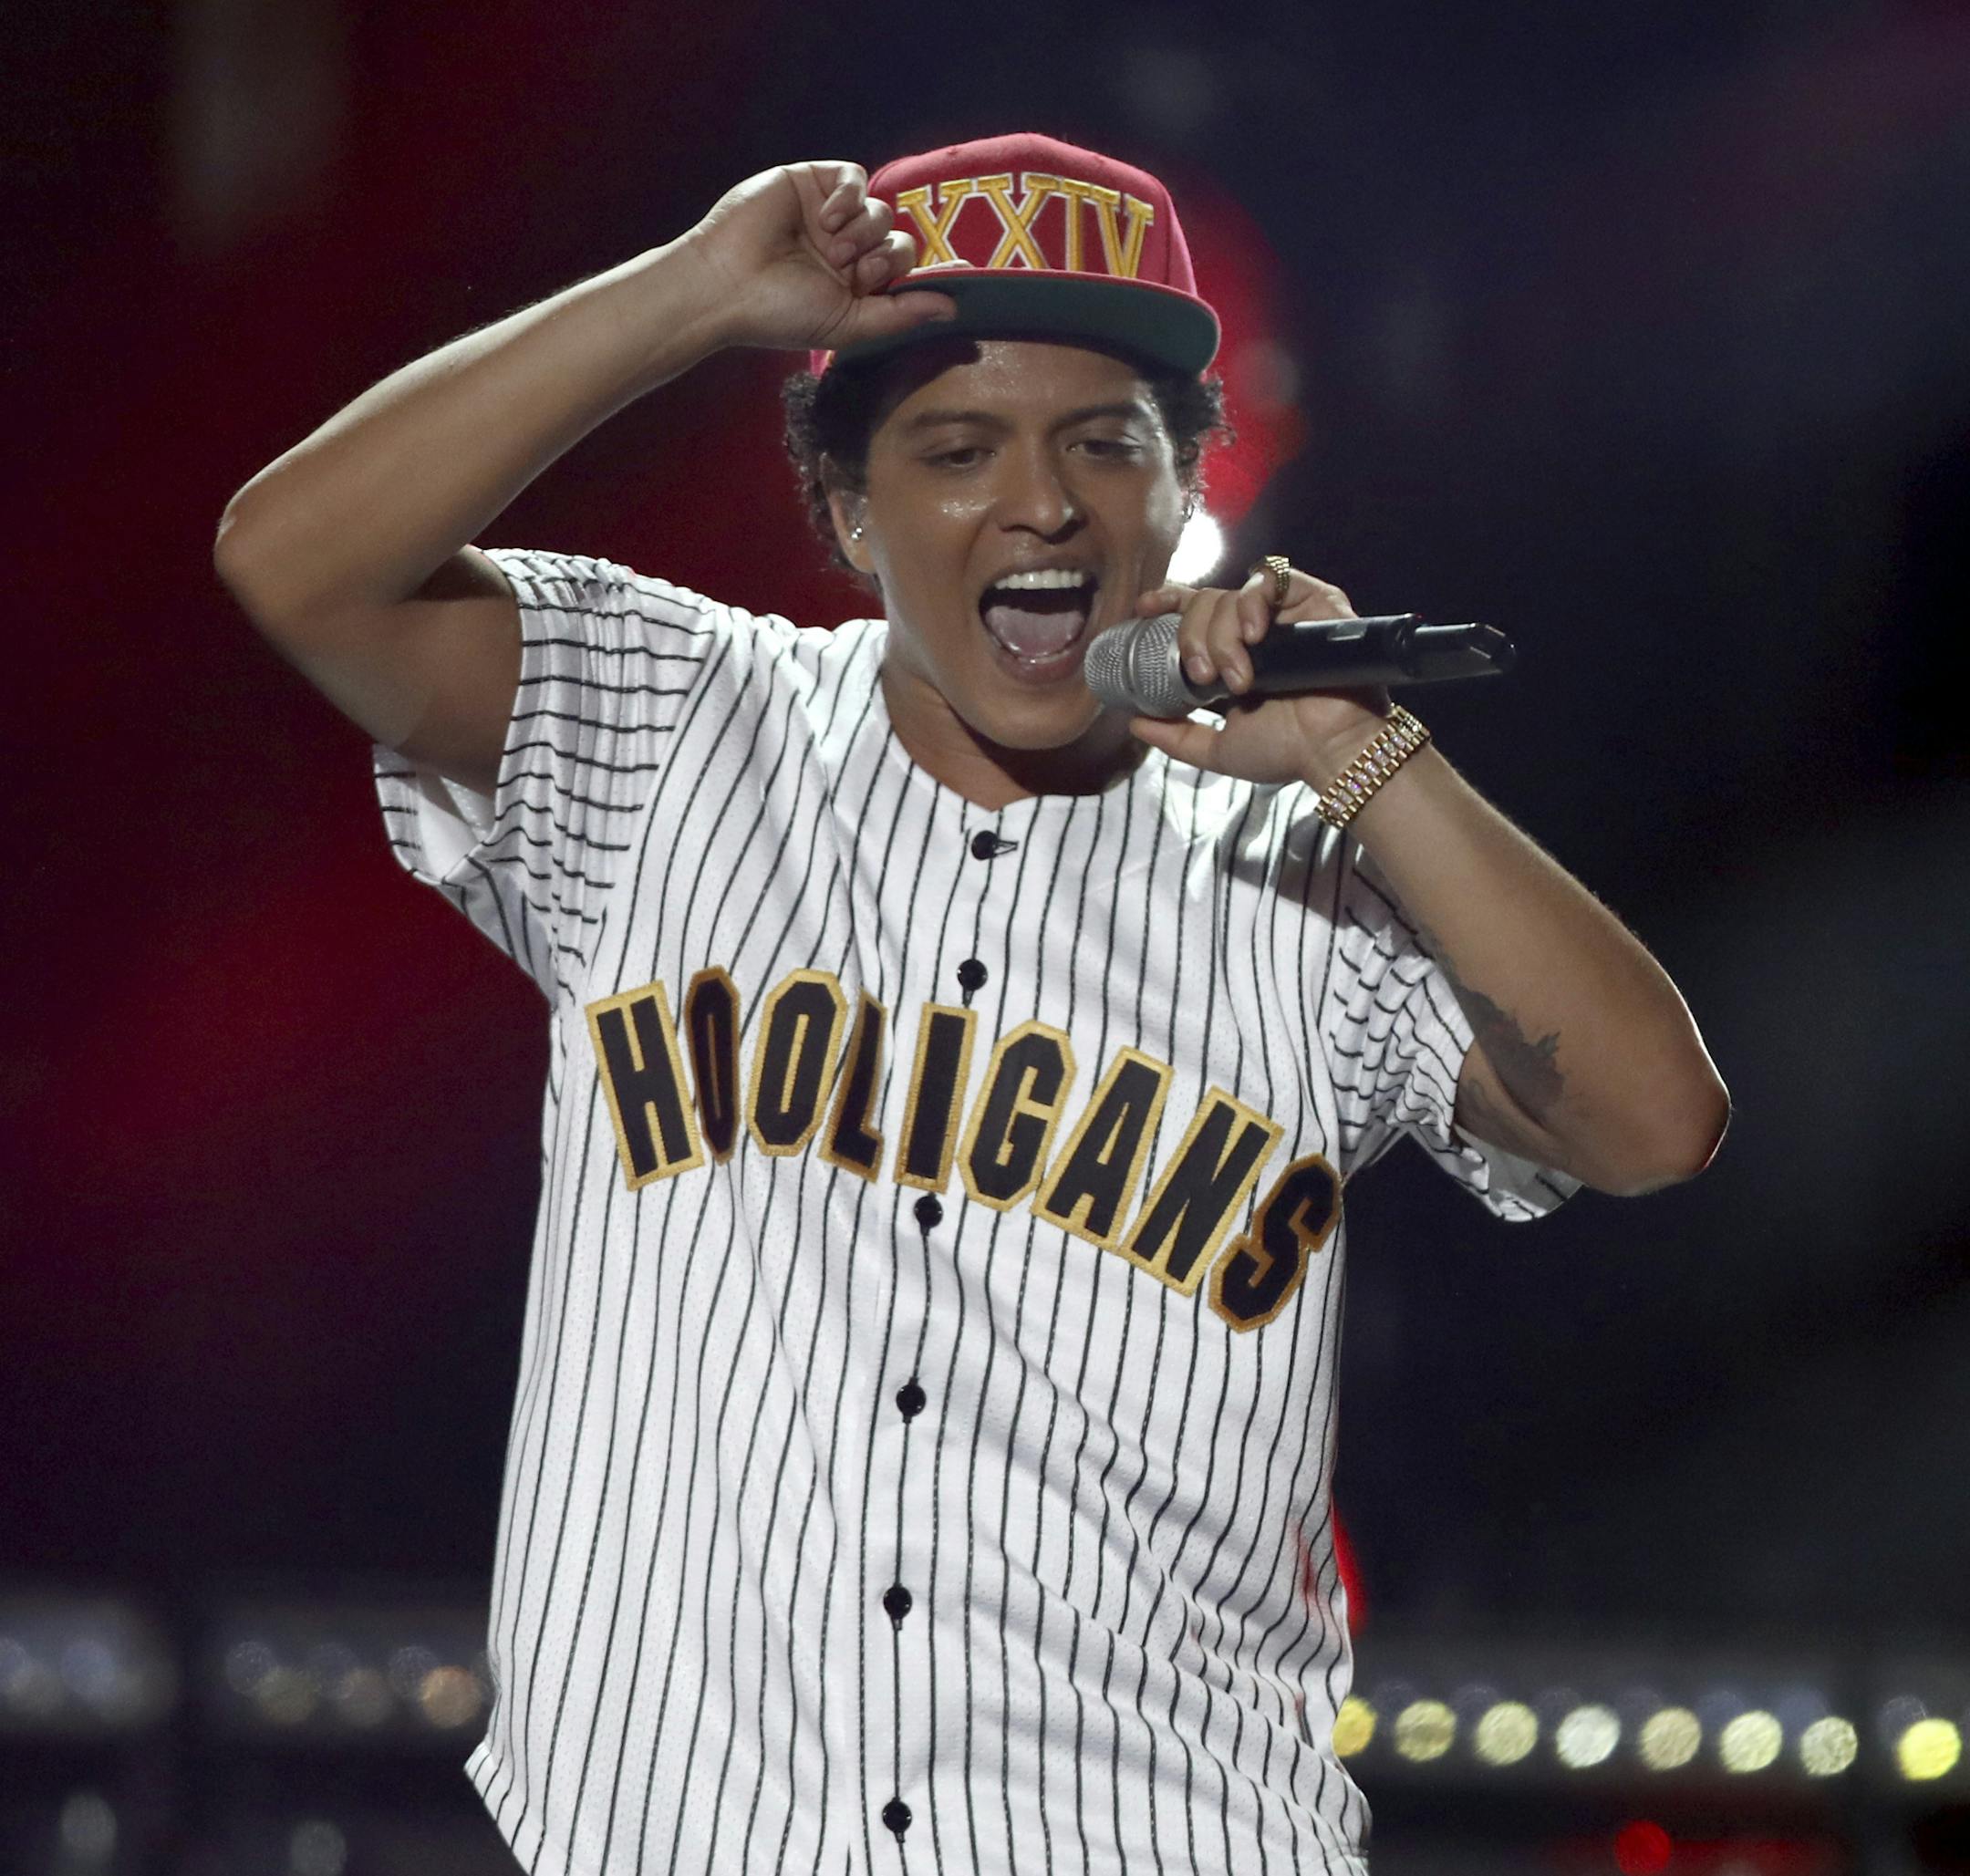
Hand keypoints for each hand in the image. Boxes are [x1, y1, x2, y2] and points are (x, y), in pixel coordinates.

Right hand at [679, 161, 957, 355]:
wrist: (727, 284)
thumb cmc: (782, 313)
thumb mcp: (850, 324)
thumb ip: (902, 315)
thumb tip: (955, 309)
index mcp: (855, 283)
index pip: (903, 265)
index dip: (896, 270)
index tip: (869, 281)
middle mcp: (846, 248)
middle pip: (897, 235)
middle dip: (881, 253)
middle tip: (847, 268)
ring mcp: (829, 214)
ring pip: (880, 208)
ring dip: (862, 230)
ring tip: (828, 248)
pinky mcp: (810, 182)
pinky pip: (855, 176)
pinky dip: (850, 195)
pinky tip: (827, 217)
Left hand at [1125, 564, 1394, 789]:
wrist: (1330, 750)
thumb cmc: (1286, 751)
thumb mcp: (1217, 750)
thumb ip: (1177, 737)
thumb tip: (1135, 722)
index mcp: (1233, 654)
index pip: (1194, 611)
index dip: (1167, 602)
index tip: (1144, 609)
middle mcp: (1256, 630)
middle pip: (1205, 603)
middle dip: (1193, 638)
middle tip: (1205, 677)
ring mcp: (1284, 614)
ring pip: (1232, 593)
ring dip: (1223, 632)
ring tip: (1240, 675)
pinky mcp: (1314, 601)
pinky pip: (1274, 577)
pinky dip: (1255, 600)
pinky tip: (1257, 633)